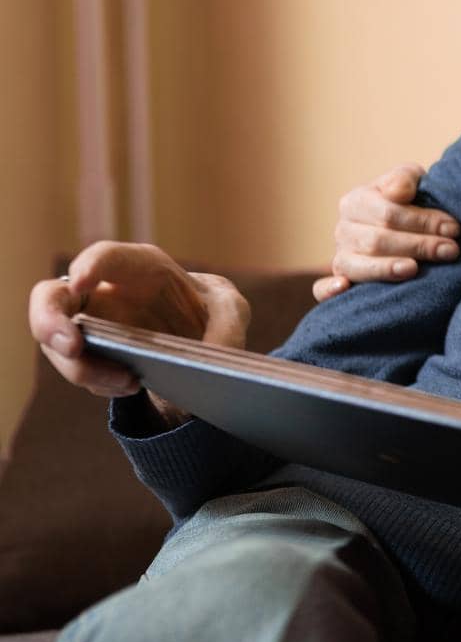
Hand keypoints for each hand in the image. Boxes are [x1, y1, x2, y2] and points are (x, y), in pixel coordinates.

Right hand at [29, 242, 250, 420]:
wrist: (201, 344)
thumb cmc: (210, 312)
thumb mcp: (232, 311)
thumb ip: (228, 325)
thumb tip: (214, 355)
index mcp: (141, 268)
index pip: (106, 256)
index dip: (89, 266)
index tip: (81, 283)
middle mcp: (105, 292)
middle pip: (51, 297)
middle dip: (49, 322)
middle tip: (72, 347)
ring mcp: (90, 324)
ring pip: (57, 343)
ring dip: (83, 368)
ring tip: (128, 380)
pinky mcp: (89, 354)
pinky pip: (80, 370)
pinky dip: (101, 383)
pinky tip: (133, 385)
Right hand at [313, 163, 460, 300]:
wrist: (402, 225)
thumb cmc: (409, 201)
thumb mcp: (411, 180)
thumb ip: (405, 178)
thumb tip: (397, 192)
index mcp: (356, 201)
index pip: (388, 213)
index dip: (422, 221)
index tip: (453, 229)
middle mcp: (342, 229)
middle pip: (378, 240)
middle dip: (418, 245)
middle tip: (451, 250)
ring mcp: (339, 256)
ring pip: (358, 265)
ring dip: (387, 268)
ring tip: (414, 269)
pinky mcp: (340, 280)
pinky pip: (321, 289)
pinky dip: (329, 290)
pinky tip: (344, 288)